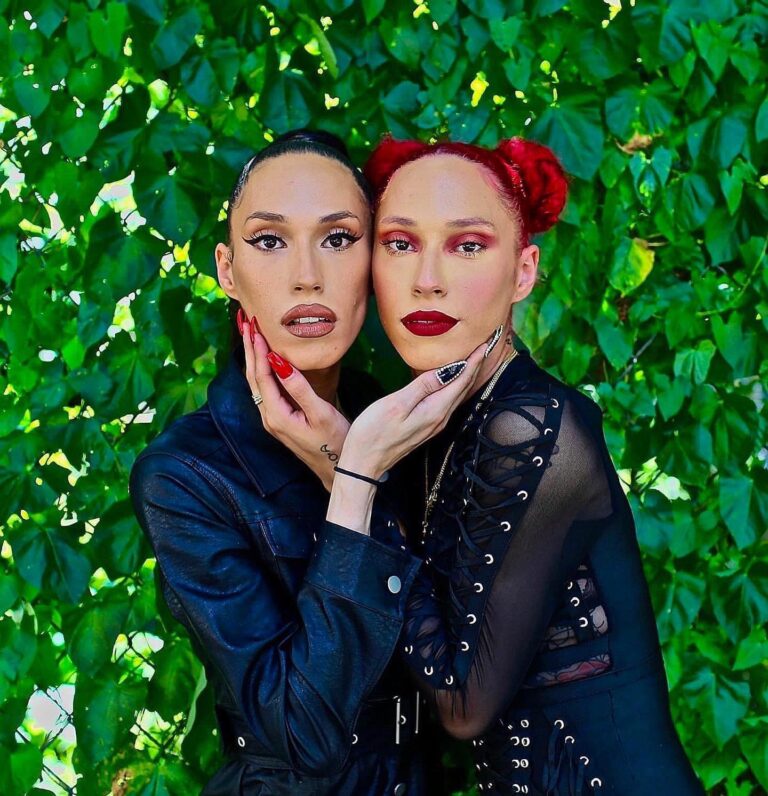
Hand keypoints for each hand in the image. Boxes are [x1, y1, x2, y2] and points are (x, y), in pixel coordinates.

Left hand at [241, 319, 348, 490]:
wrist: (339, 470)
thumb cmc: (336, 443)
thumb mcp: (320, 413)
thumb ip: (298, 387)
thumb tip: (278, 361)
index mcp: (276, 415)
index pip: (261, 375)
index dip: (257, 349)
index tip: (255, 325)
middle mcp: (269, 418)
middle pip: (253, 377)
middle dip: (248, 348)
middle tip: (245, 320)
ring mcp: (272, 420)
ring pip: (257, 383)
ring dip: (252, 357)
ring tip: (249, 333)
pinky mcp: (280, 420)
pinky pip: (265, 390)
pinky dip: (262, 370)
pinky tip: (263, 359)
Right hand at [336, 341, 487, 480]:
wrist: (364, 462)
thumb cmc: (374, 433)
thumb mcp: (397, 404)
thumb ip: (423, 387)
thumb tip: (449, 369)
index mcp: (435, 410)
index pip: (461, 380)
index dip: (474, 360)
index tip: (486, 342)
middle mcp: (440, 418)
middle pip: (464, 387)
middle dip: (476, 365)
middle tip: (488, 344)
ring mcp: (434, 424)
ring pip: (457, 394)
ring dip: (468, 375)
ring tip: (475, 357)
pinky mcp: (426, 425)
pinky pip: (448, 401)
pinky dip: (456, 386)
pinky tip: (453, 379)